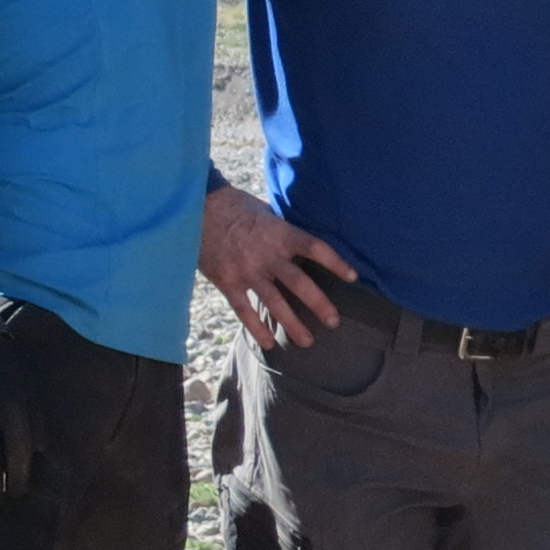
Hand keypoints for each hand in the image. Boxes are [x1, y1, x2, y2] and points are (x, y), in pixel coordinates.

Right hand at [199, 182, 354, 349]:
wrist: (196, 208)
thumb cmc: (235, 206)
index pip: (315, 248)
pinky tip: (268, 343)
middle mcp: (267, 255)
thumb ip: (285, 228)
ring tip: (307, 342)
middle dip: (319, 304)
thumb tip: (304, 238)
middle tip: (334, 322)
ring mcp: (247, 271)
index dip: (336, 262)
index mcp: (281, 234)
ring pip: (275, 302)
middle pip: (300, 283)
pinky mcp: (227, 281)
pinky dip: (256, 328)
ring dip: (292, 324)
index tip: (353, 277)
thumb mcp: (266, 212)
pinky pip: (244, 310)